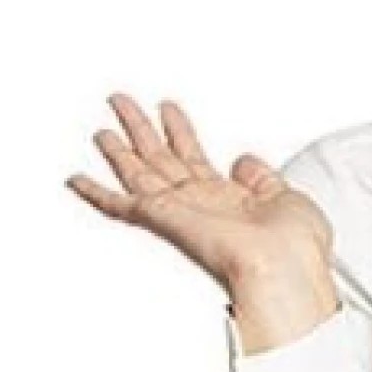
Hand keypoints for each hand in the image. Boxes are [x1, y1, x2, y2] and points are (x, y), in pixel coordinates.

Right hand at [64, 92, 332, 291]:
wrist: (286, 269)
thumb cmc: (295, 247)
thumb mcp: (287, 198)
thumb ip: (262, 176)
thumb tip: (242, 159)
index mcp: (229, 201)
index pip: (195, 159)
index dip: (181, 131)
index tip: (167, 108)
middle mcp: (200, 207)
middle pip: (161, 160)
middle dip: (142, 129)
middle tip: (121, 102)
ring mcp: (180, 213)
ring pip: (139, 174)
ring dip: (119, 150)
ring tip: (102, 128)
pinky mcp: (164, 220)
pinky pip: (121, 206)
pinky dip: (95, 194)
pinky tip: (76, 180)